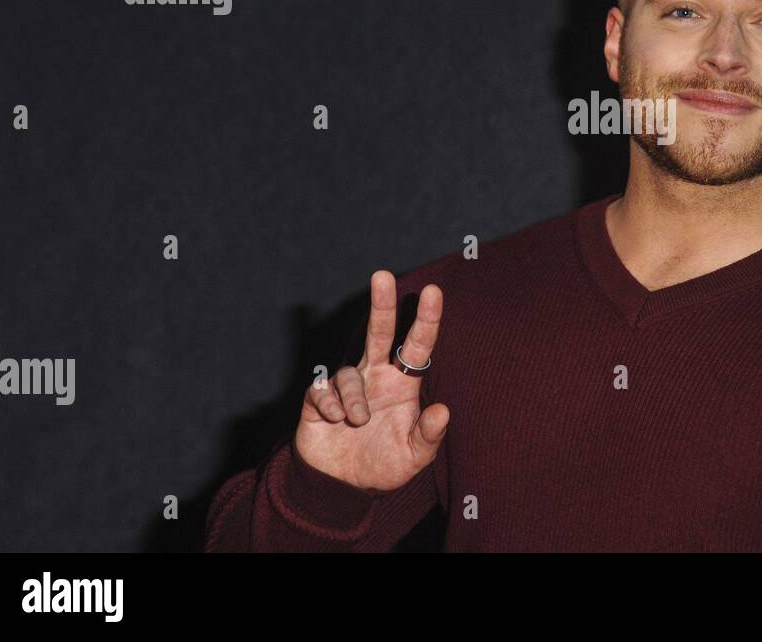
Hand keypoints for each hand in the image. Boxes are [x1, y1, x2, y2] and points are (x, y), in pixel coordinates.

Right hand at [294, 270, 447, 490]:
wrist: (340, 487)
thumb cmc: (382, 465)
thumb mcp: (413, 458)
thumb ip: (429, 436)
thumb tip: (443, 410)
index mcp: (402, 384)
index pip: (417, 346)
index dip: (426, 319)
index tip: (433, 291)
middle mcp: (375, 376)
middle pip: (379, 332)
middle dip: (382, 303)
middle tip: (383, 274)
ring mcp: (346, 385)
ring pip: (348, 373)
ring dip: (354, 398)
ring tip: (358, 423)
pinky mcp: (318, 399)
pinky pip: (322, 390)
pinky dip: (330, 405)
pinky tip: (335, 422)